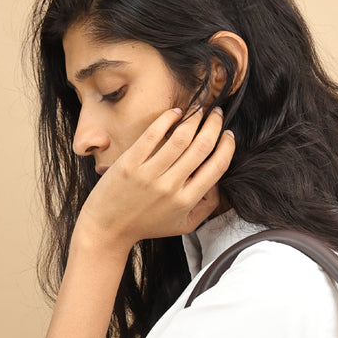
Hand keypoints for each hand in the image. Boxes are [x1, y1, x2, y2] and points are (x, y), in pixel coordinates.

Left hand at [73, 106, 235, 253]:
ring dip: (194, 117)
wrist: (108, 228)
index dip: (227, 146)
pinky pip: (153, 133)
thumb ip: (207, 207)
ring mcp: (149, 174)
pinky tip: (176, 112)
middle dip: (214, 125)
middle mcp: (170, 187)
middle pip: (202, 146)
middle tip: (217, 114)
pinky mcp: (130, 162)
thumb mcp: (183, 225)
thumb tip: (220, 183)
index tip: (229, 135)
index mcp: (186, 201)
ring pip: (180, 137)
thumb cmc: (147, 225)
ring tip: (199, 109)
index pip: (217, 166)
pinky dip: (168, 118)